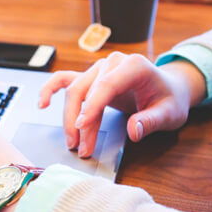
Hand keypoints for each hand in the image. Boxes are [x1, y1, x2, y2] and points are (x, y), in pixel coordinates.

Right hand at [39, 52, 206, 156]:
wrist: (169, 89)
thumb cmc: (169, 99)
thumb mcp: (169, 113)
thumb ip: (152, 121)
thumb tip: (134, 130)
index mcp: (134, 65)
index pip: (107, 85)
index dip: (92, 106)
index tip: (82, 127)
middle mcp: (113, 63)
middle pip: (86, 90)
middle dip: (80, 121)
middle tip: (82, 148)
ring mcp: (99, 69)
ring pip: (74, 91)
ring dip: (69, 117)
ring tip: (73, 143)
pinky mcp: (91, 77)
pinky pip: (65, 80)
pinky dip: (51, 89)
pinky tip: (42, 103)